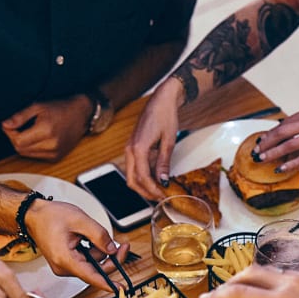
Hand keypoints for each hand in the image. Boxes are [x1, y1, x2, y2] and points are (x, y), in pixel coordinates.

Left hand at [1, 96, 93, 161]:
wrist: (81, 115)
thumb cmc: (61, 108)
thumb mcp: (38, 106)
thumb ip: (20, 117)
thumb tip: (5, 125)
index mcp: (46, 131)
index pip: (18, 141)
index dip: (10, 134)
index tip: (10, 126)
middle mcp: (51, 144)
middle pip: (21, 149)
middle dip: (16, 139)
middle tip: (18, 128)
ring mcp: (54, 153)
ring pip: (27, 154)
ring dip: (23, 145)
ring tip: (30, 131)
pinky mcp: (56, 158)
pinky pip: (36, 156)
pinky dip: (32, 149)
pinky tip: (38, 138)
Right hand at [24, 199, 129, 290]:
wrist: (34, 215)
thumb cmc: (50, 217)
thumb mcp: (80, 220)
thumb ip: (99, 235)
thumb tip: (112, 249)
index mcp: (65, 259)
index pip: (90, 276)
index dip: (107, 283)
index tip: (119, 287)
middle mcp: (63, 267)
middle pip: (95, 270)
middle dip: (110, 258)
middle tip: (122, 246)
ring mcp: (64, 266)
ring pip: (91, 265)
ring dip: (99, 252)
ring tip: (93, 233)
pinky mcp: (66, 263)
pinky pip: (85, 262)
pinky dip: (92, 252)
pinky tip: (87, 239)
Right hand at [125, 77, 182, 199]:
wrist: (161, 100)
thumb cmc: (165, 115)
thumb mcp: (169, 141)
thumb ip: (164, 162)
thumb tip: (163, 180)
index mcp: (138, 148)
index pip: (143, 177)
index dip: (152, 190)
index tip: (163, 196)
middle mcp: (130, 149)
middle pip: (132, 180)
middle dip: (145, 192)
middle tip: (159, 198)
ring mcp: (130, 148)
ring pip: (131, 175)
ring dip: (143, 186)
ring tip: (158, 190)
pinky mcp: (133, 147)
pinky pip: (134, 167)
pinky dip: (143, 176)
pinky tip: (155, 179)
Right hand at [199, 266, 298, 297]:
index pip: (240, 294)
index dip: (219, 296)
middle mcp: (291, 284)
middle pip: (249, 273)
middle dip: (231, 282)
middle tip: (220, 295)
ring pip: (267, 271)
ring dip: (251, 280)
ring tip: (243, 297)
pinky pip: (284, 274)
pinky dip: (270, 282)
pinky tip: (269, 297)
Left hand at [252, 106, 298, 172]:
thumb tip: (293, 129)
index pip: (285, 123)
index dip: (271, 133)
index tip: (262, 139)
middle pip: (281, 133)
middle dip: (266, 142)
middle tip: (256, 150)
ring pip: (288, 146)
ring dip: (272, 153)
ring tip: (262, 159)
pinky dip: (289, 164)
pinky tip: (281, 168)